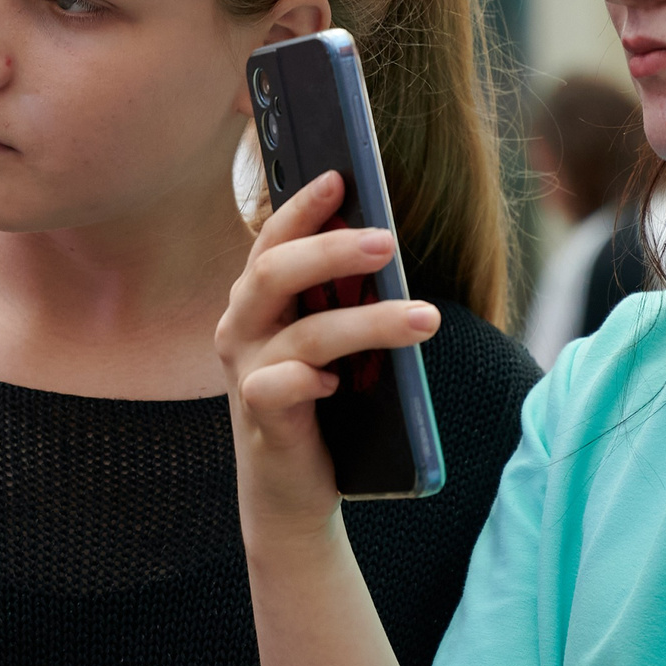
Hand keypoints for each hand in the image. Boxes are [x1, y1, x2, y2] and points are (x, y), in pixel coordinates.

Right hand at [217, 170, 441, 545]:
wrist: (291, 487)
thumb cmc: (317, 399)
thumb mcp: (327, 337)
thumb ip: (339, 295)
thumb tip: (385, 242)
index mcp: (257, 298)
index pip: (272, 238)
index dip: (302, 206)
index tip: (341, 178)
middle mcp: (241, 327)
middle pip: (275, 271)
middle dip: (332, 251)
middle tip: (389, 242)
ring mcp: (247, 373)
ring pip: (303, 334)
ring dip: (367, 323)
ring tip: (423, 318)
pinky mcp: (262, 420)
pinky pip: (277, 389)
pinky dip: (307, 380)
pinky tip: (337, 384)